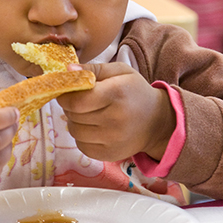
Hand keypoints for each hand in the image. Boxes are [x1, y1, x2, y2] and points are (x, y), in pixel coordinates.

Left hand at [56, 63, 175, 161]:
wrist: (157, 122)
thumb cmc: (135, 92)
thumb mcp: (120, 71)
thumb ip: (93, 68)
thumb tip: (68, 70)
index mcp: (116, 93)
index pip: (77, 100)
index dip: (65, 95)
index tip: (67, 91)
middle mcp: (115, 119)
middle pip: (73, 115)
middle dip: (70, 106)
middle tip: (79, 100)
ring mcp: (112, 140)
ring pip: (74, 131)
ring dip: (74, 121)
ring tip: (87, 113)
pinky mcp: (109, 155)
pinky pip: (81, 146)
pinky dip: (82, 136)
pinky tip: (92, 127)